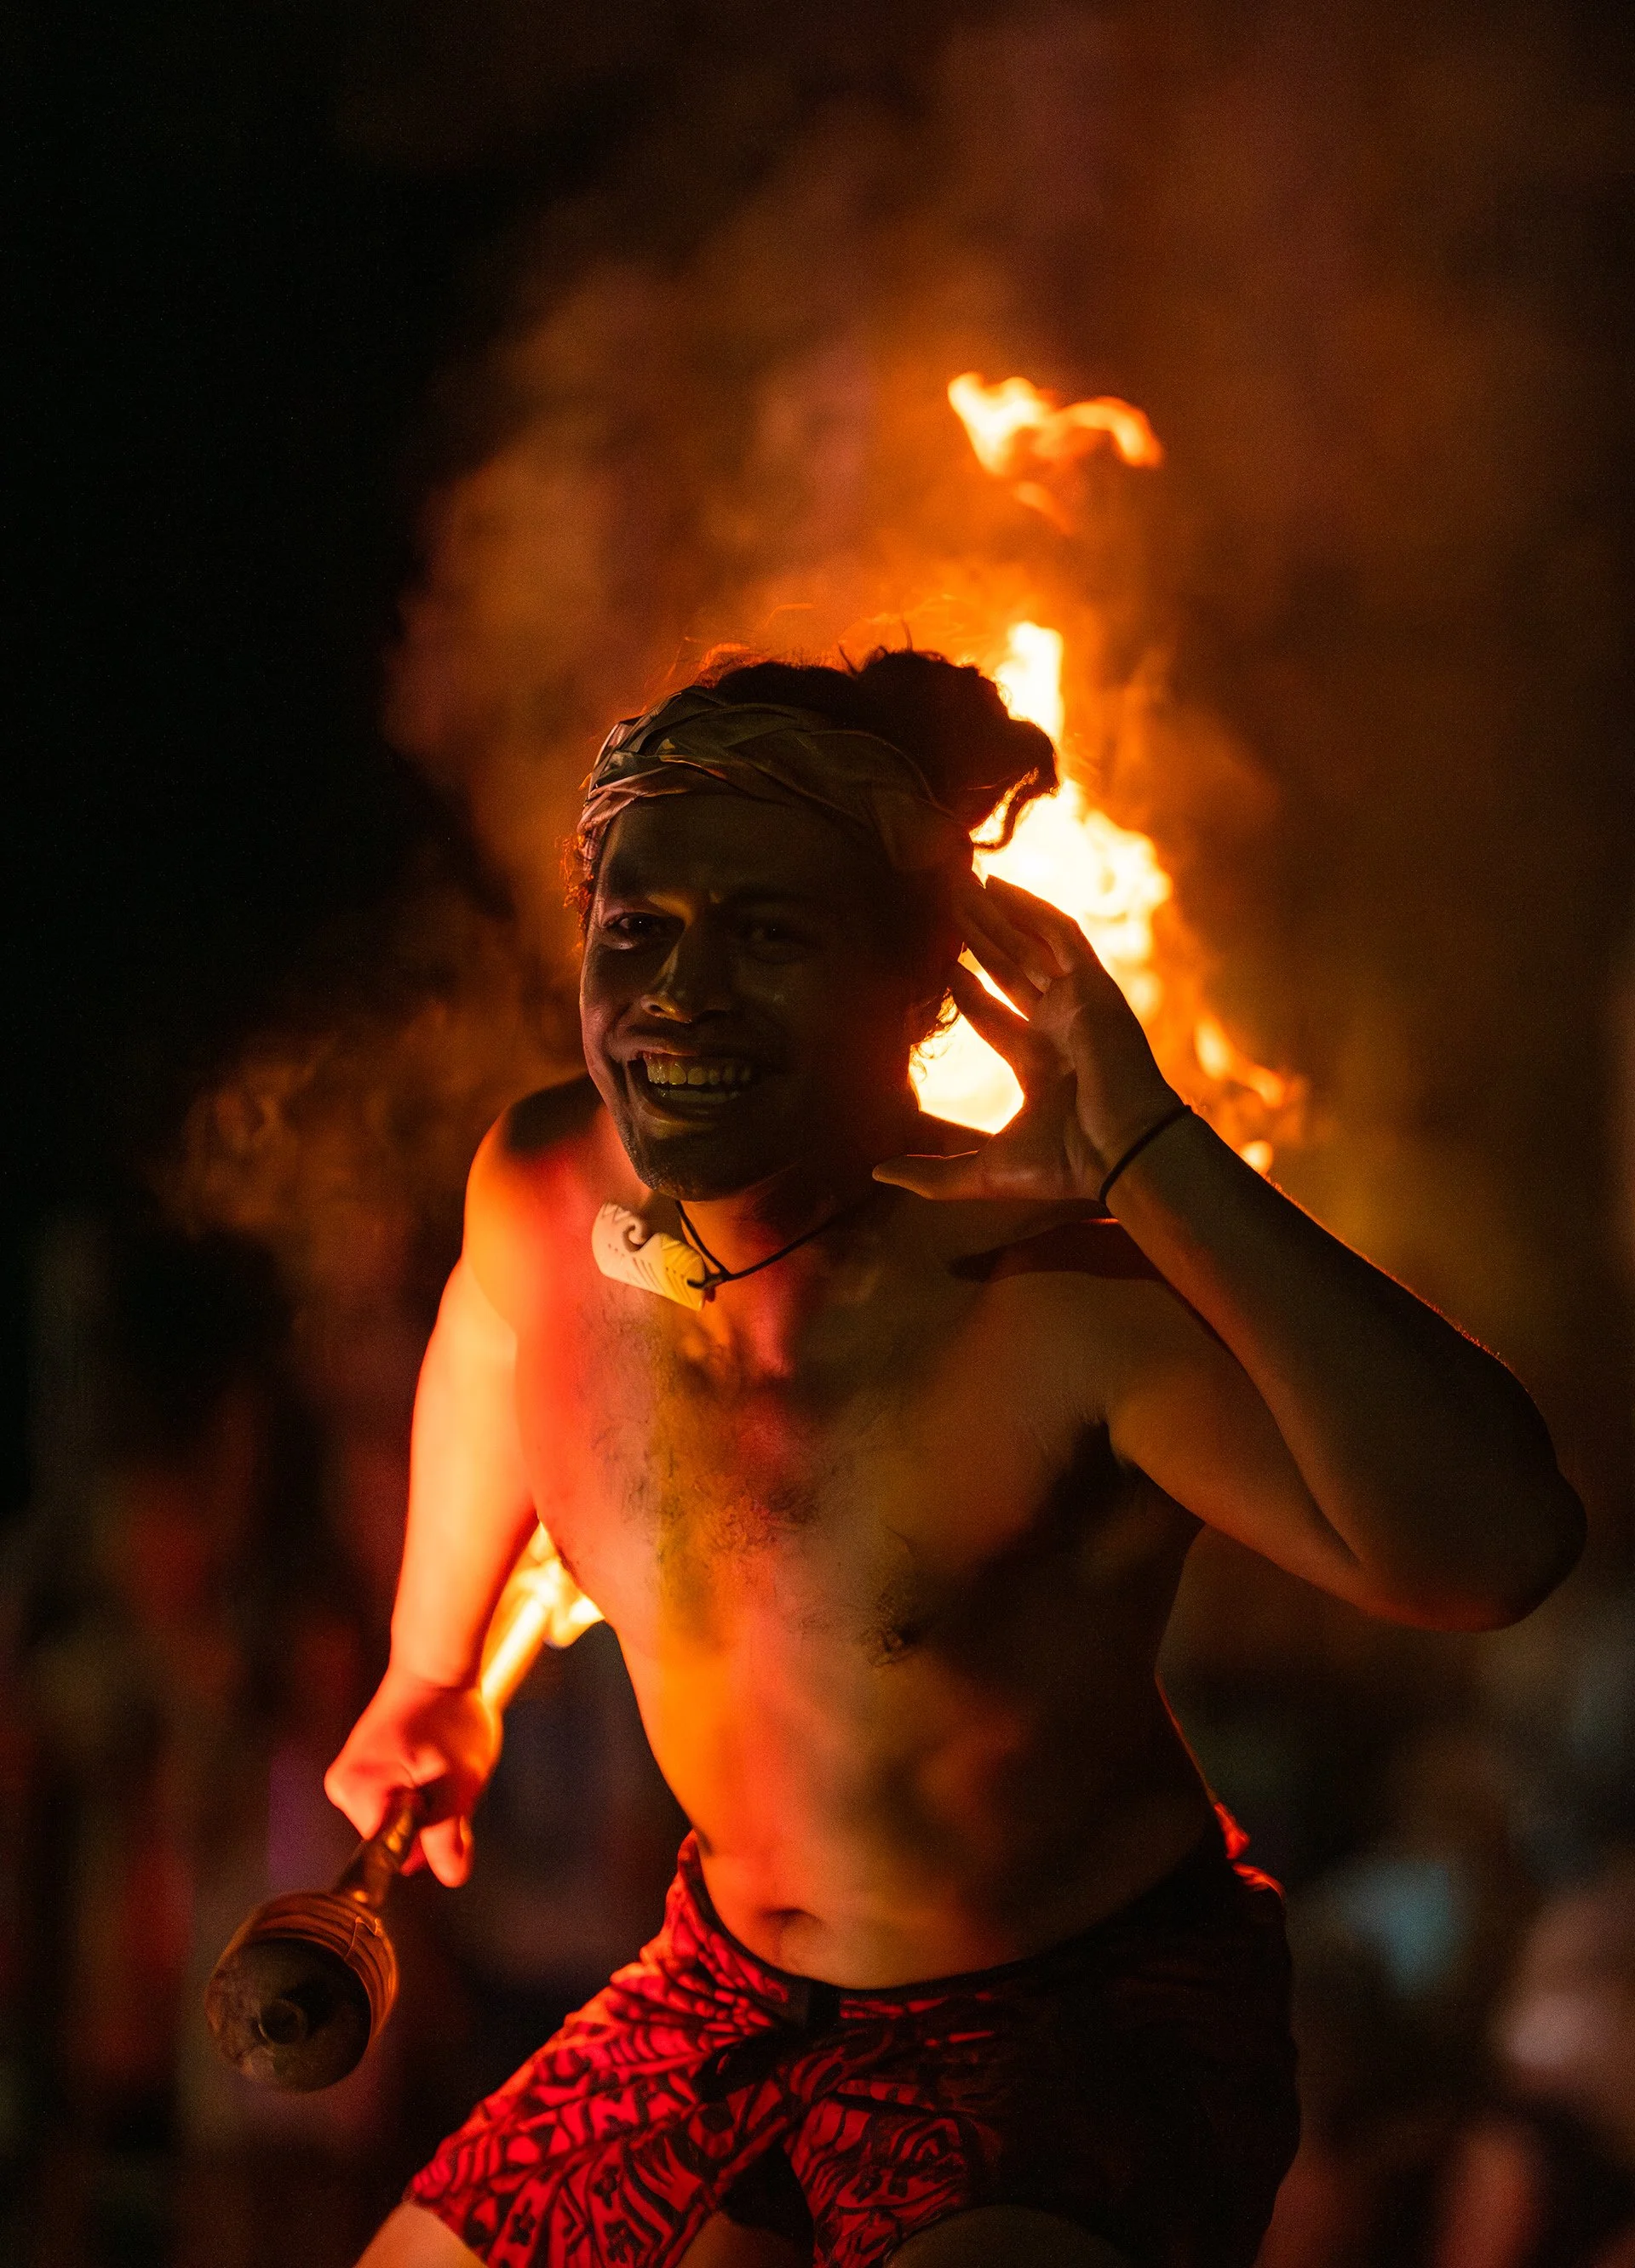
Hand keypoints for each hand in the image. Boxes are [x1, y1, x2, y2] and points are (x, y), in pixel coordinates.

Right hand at [324, 1660, 500, 1886]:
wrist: (436, 1665)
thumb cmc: (449, 1712)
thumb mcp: (460, 1779)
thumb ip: (449, 1833)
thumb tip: (450, 1875)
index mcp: (357, 1792)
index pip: (389, 1854)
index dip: (426, 1843)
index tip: (443, 1806)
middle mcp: (341, 1788)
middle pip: (391, 1839)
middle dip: (427, 1820)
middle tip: (444, 1777)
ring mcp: (348, 1778)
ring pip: (395, 1821)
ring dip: (425, 1806)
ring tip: (438, 1764)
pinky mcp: (359, 1770)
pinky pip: (392, 1801)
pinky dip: (417, 1791)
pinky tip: (428, 1762)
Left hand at [875, 872, 1182, 1202]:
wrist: (1120, 1152)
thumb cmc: (1062, 1165)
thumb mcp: (982, 1171)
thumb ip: (932, 1174)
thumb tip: (876, 1174)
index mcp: (1039, 1067)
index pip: (996, 1015)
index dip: (967, 990)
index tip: (943, 966)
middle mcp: (1059, 1029)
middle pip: (1010, 970)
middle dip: (979, 938)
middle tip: (948, 905)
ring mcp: (1077, 1004)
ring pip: (1030, 946)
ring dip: (998, 915)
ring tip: (963, 883)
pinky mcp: (1094, 986)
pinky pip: (1061, 934)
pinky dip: (1033, 909)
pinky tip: (1001, 885)